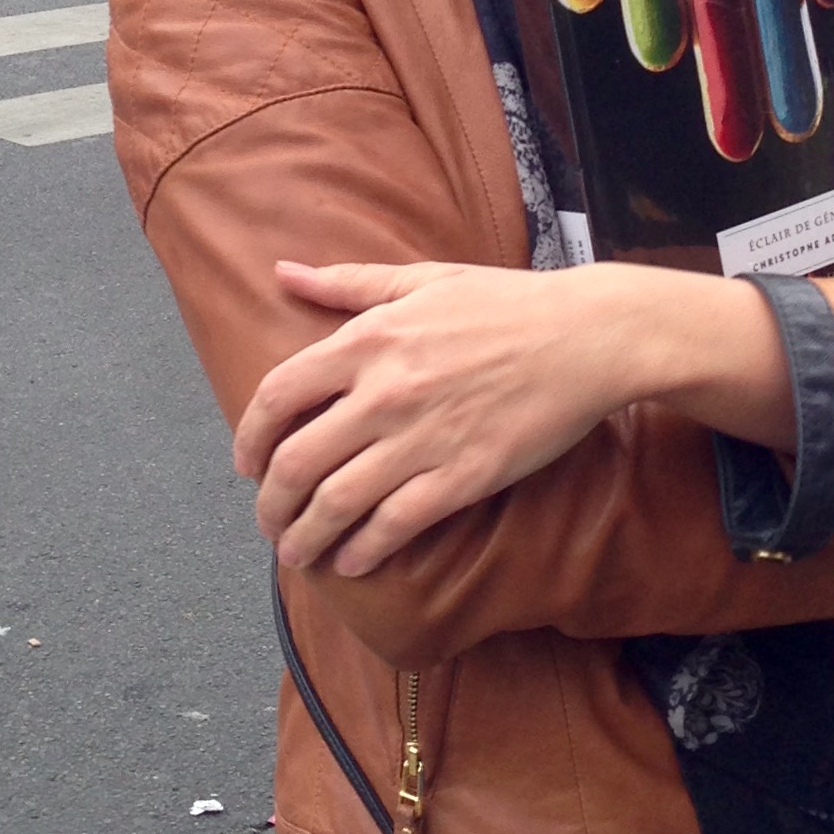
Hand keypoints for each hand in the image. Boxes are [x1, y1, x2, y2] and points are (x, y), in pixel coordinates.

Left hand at [235, 259, 794, 577]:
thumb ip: (348, 283)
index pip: (278, 395)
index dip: (250, 437)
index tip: (247, 462)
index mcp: (370, 338)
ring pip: (335, 504)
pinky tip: (352, 560)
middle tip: (268, 521)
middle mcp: (384, 392)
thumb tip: (284, 272)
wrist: (586, 337)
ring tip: (298, 552)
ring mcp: (421, 438)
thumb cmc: (506, 303)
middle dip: (270, 503)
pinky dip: (362, 551)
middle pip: (295, 462)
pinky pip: (393, 527)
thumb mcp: (423, 279)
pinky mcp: (461, 478)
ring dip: (304, 537)